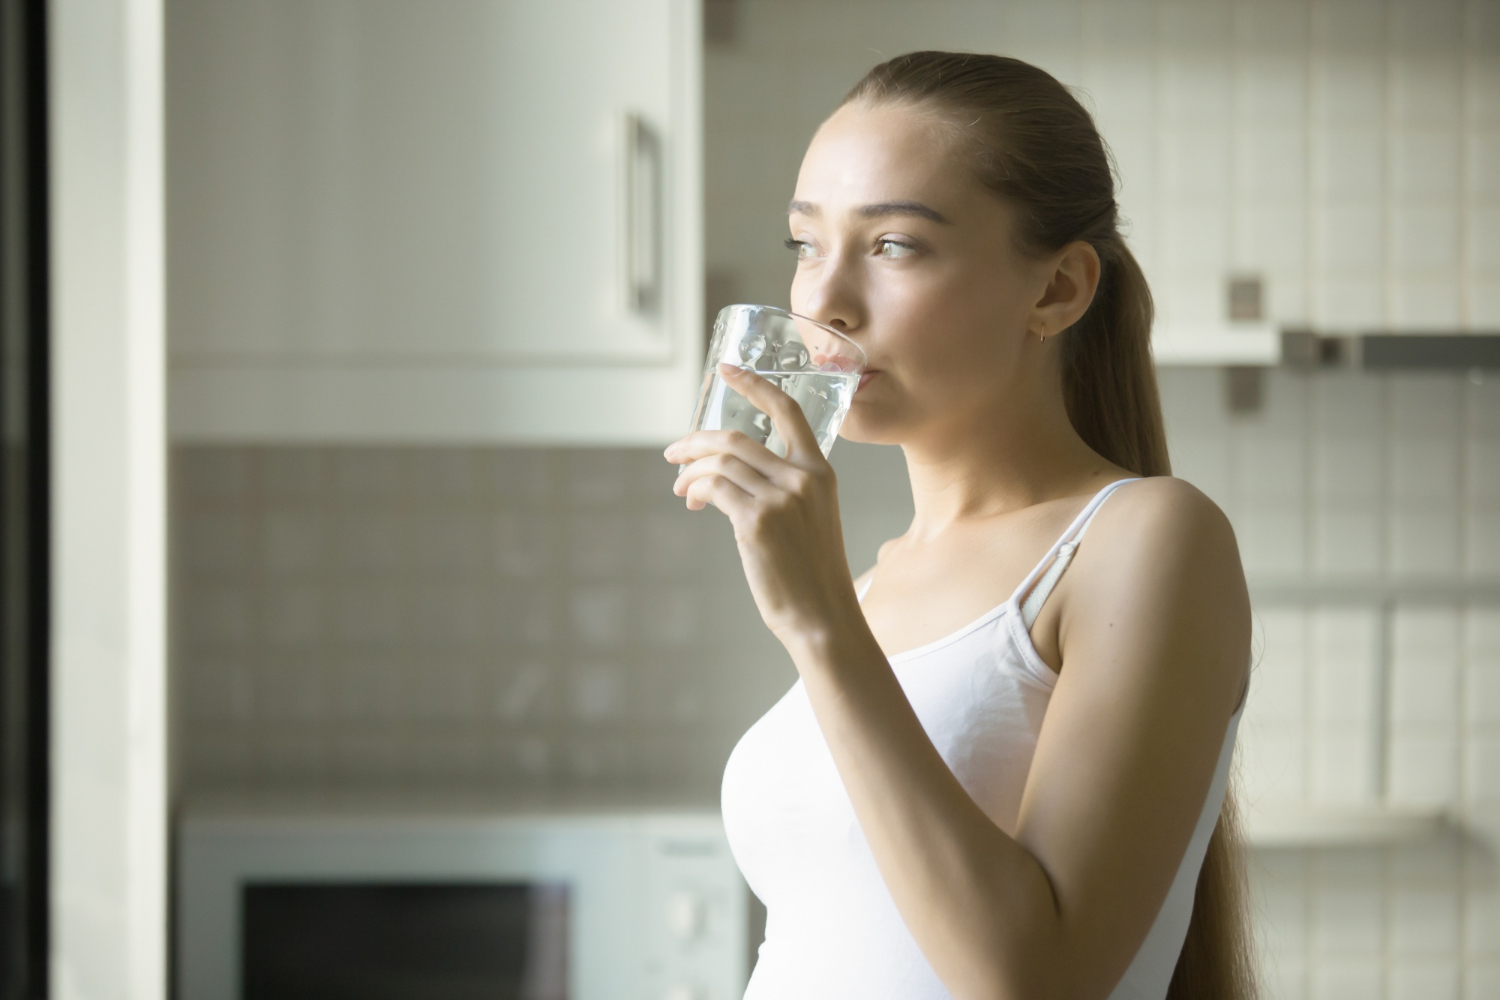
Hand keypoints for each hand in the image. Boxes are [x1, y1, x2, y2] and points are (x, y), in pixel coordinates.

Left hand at [664, 363, 861, 645]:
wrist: (822, 617)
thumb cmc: (812, 575)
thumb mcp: (810, 520)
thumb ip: (780, 490)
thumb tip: (726, 480)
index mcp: (819, 472)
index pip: (788, 411)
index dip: (754, 385)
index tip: (728, 371)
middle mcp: (802, 478)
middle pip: (736, 438)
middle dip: (696, 441)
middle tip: (673, 453)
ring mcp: (781, 498)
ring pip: (720, 462)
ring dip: (690, 471)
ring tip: (680, 489)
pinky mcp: (757, 521)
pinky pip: (713, 487)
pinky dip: (695, 489)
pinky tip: (692, 502)